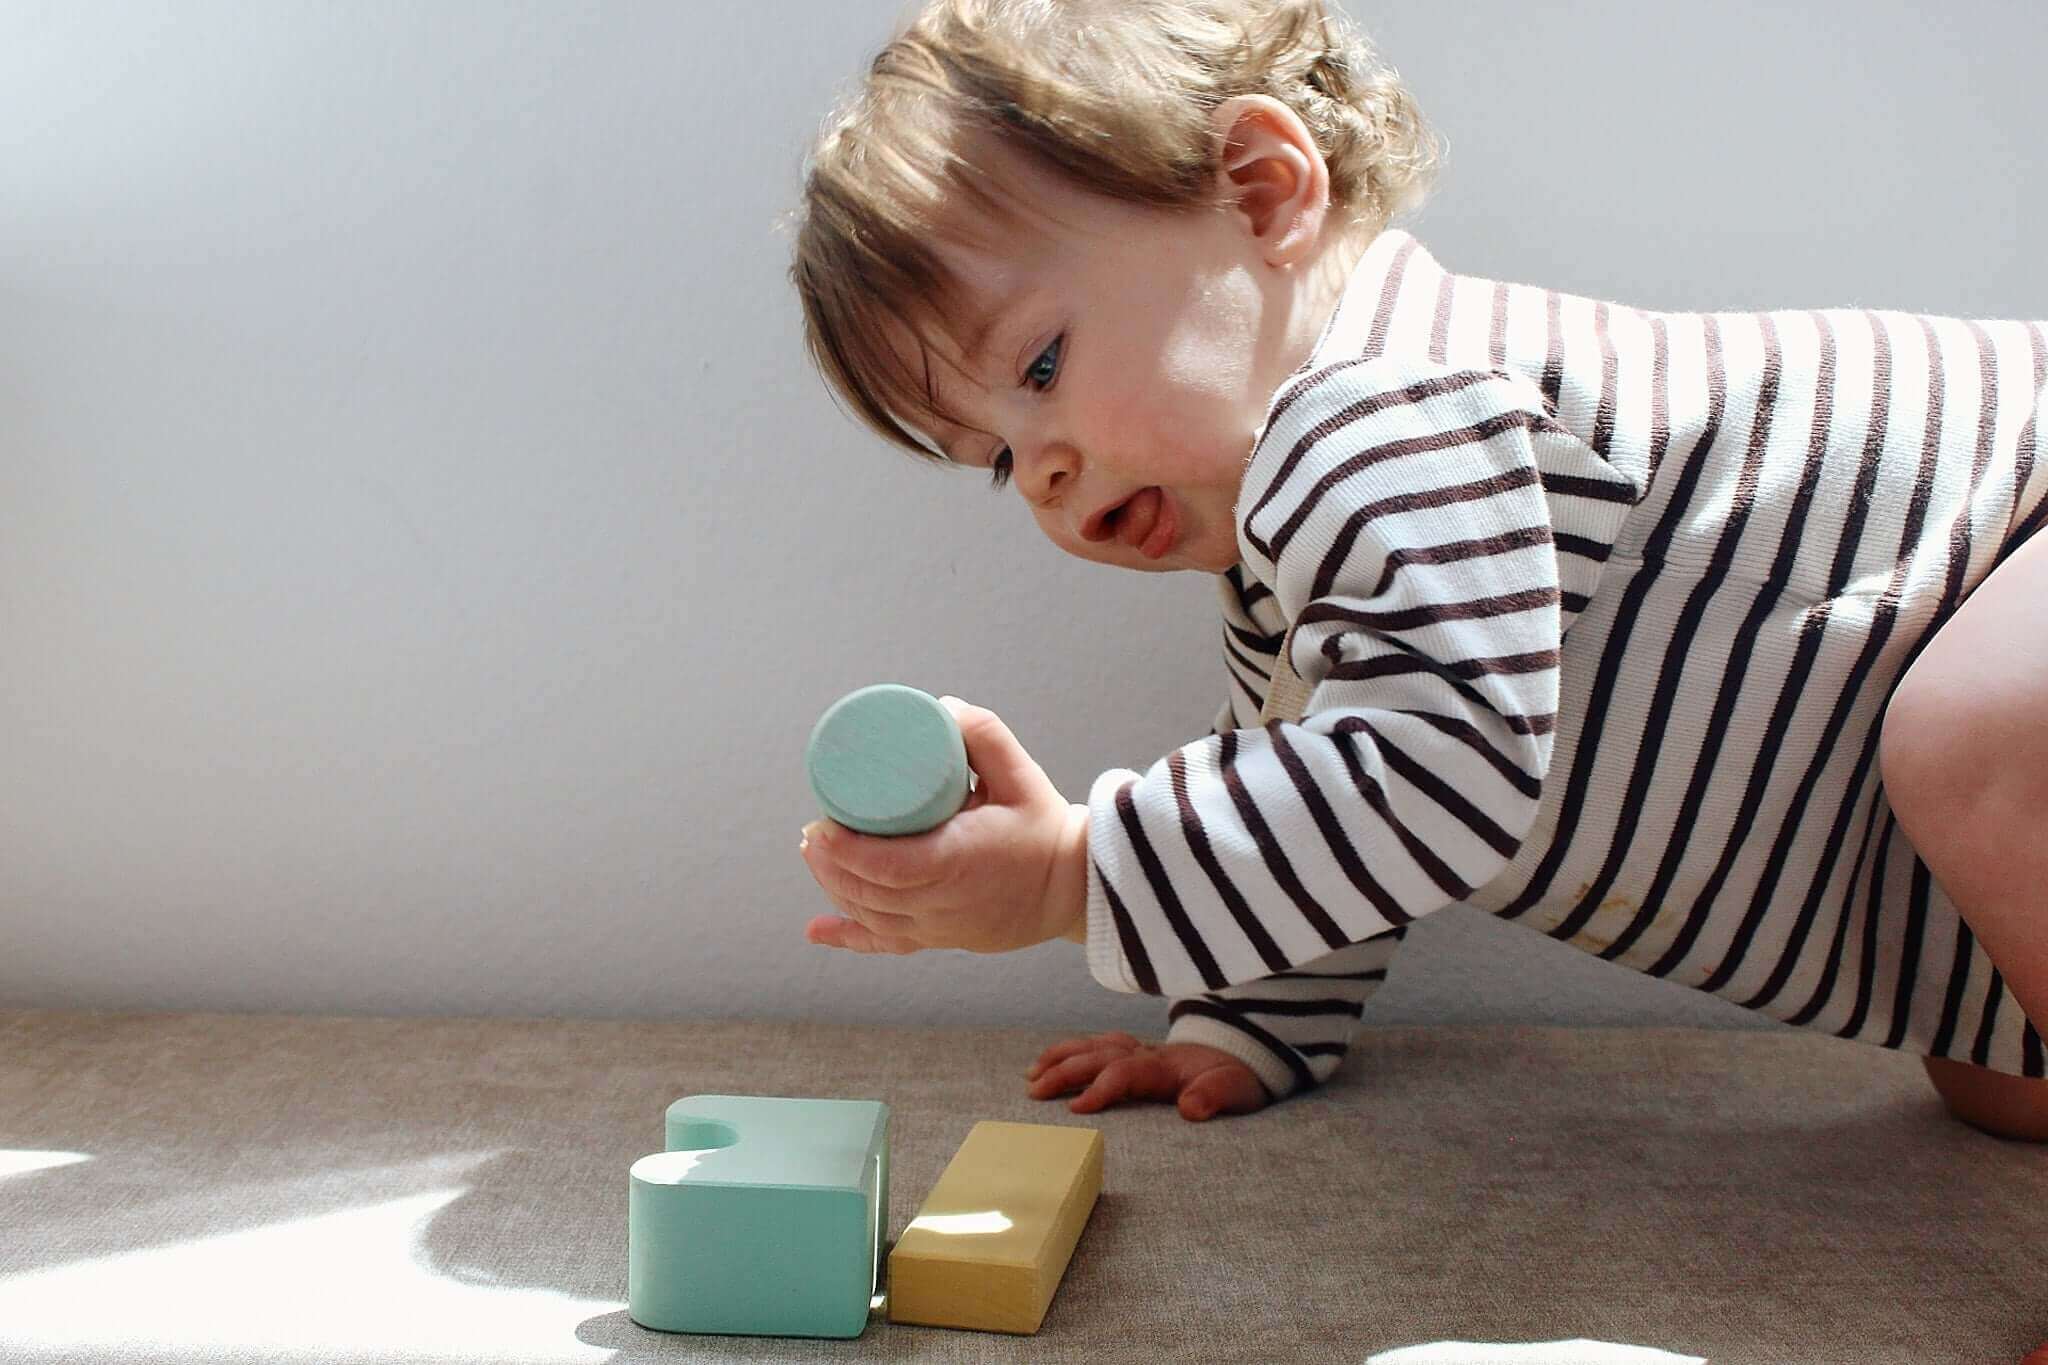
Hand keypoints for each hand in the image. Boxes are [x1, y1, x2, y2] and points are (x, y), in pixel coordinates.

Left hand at [800, 697, 1088, 955]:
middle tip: (813, 831)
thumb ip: (985, 735)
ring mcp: (939, 927)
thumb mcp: (1021, 774)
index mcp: (957, 862)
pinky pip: (887, 944)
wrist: (1074, 886)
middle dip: (829, 863)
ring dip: (836, 887)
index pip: (884, 865)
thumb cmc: (1044, 829)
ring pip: (871, 914)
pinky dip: (849, 937)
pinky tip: (818, 931)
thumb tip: (940, 707)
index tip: (822, 824)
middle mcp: (942, 903)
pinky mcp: (942, 939)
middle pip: (867, 891)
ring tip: (816, 855)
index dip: (844, 850)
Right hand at [1026, 1031, 1272, 1121]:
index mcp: (1166, 1066)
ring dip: (1061, 1056)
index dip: (1101, 1088)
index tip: (1076, 1109)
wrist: (1243, 1053)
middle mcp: (1146, 1053)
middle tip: (1035, 1092)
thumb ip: (1215, 1096)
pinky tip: (1052, 1060)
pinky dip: (1072, 1050)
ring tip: (1031, 1074)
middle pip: (1098, 1055)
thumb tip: (1191, 1108)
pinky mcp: (1135, 1051)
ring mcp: (1139, 1049)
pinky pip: (1097, 1044)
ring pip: (1092, 1046)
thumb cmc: (1236, 1077)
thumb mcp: (1237, 1090)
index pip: (1125, 1072)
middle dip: (1065, 1071)